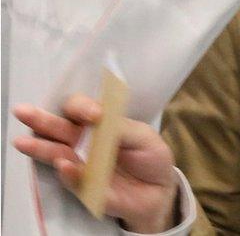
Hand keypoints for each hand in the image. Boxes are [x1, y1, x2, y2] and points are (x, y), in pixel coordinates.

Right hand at [12, 95, 179, 231]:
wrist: (158, 189)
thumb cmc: (149, 156)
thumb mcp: (143, 137)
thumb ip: (123, 128)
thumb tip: (98, 121)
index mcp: (97, 122)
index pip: (79, 108)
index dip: (82, 107)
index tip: (95, 114)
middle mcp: (82, 140)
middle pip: (58, 127)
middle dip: (41, 119)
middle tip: (22, 111)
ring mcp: (80, 163)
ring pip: (55, 152)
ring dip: (40, 147)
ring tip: (23, 142)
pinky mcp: (84, 186)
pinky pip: (72, 179)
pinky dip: (68, 172)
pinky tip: (63, 165)